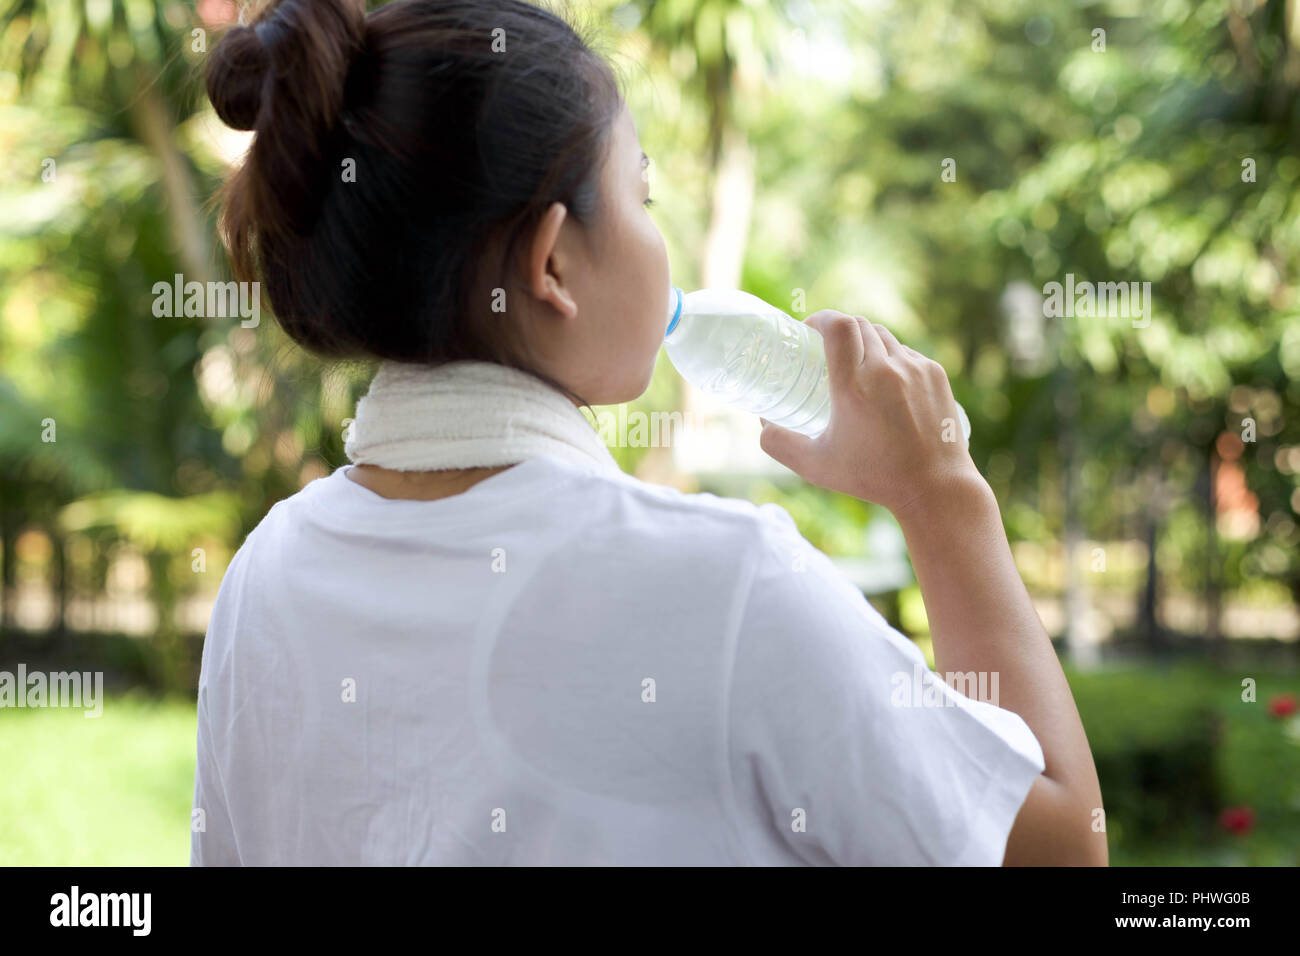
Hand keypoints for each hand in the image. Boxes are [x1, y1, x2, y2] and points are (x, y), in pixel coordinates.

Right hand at [759, 310, 983, 517]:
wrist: (935, 487)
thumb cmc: (874, 478)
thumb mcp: (816, 466)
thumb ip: (780, 445)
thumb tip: (761, 425)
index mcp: (854, 387)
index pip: (838, 326)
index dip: (820, 318)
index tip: (808, 329)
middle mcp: (886, 370)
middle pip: (858, 324)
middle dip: (839, 329)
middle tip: (826, 347)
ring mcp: (916, 369)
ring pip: (883, 335)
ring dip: (864, 341)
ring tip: (855, 363)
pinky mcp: (936, 375)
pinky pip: (906, 352)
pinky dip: (890, 357)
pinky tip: (884, 381)